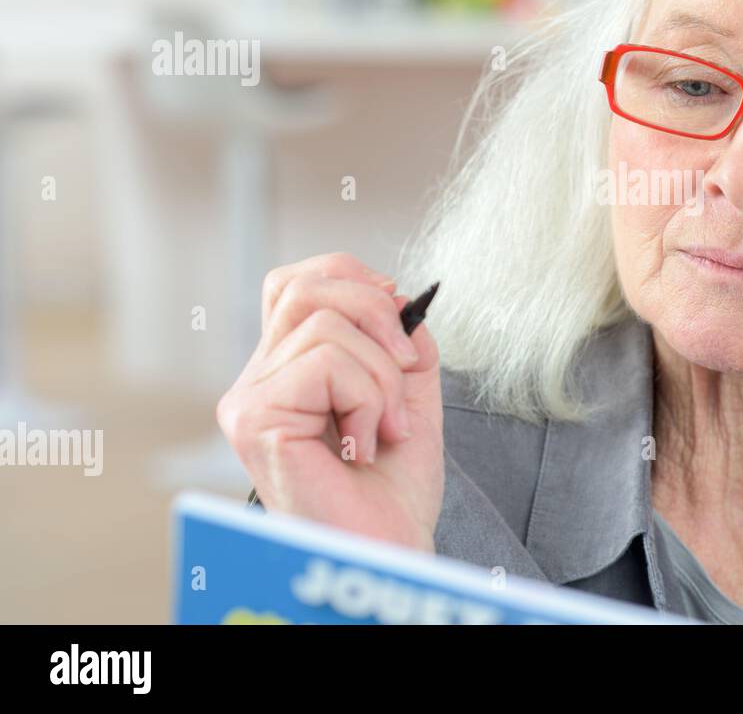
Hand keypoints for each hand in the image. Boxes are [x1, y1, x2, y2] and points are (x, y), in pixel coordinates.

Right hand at [216, 252, 443, 552]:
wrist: (391, 547)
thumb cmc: (393, 489)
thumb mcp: (410, 392)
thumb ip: (401, 340)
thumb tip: (398, 297)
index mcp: (286, 369)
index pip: (295, 283)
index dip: (351, 279)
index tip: (398, 316)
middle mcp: (256, 381)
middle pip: (307, 288)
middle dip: (378, 316)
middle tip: (406, 369)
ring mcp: (248, 401)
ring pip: (325, 327)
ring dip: (381, 377)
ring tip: (384, 428)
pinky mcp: (254, 420)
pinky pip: (325, 364)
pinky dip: (367, 400)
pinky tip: (362, 446)